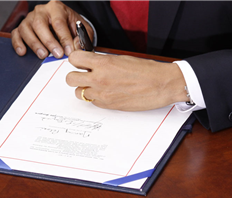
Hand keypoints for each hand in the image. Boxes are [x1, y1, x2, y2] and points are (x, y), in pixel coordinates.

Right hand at [11, 0, 93, 58]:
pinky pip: (16, 34)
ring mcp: (30, 18)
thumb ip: (82, 38)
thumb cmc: (72, 25)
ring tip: (43, 55)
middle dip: (49, 41)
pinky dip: (18, 43)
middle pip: (40, 24)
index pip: (59, 23)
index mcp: (57, 8)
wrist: (65, 22)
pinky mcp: (22, 27)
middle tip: (57, 54)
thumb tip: (76, 46)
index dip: (64, 38)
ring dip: (34, 44)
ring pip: (26, 29)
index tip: (69, 51)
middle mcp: (41, 11)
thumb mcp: (83, 29)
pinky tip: (23, 52)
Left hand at [66, 51, 187, 110]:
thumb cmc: (147, 70)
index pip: (74, 58)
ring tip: (96, 86)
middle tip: (84, 74)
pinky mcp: (108, 105)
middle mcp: (99, 79)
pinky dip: (96, 98)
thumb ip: (104, 61)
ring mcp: (102, 94)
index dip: (76, 59)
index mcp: (103, 63)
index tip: (81, 61)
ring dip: (85, 89)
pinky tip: (107, 93)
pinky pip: (92, 102)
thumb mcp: (122, 59)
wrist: (161, 85)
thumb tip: (93, 63)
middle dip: (75, 76)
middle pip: (70, 79)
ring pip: (79, 93)